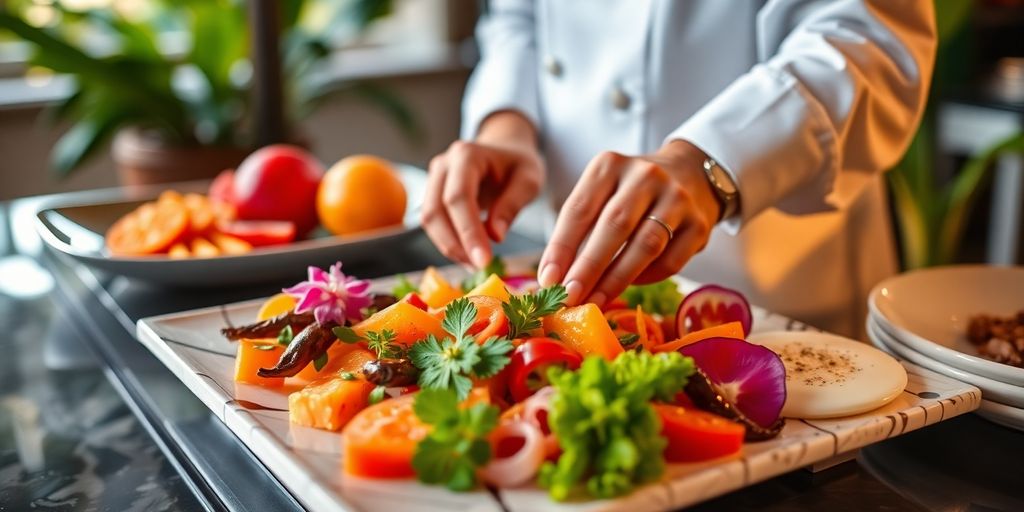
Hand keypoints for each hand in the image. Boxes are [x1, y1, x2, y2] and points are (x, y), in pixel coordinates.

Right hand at [421, 112, 544, 266]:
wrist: (505, 150)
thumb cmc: (518, 164)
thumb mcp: (528, 180)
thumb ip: (512, 205)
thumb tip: (495, 236)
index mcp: (466, 155)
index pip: (458, 197)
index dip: (468, 232)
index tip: (484, 260)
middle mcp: (443, 165)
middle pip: (435, 211)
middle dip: (456, 244)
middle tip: (480, 267)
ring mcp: (433, 179)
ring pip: (429, 220)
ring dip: (450, 247)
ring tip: (476, 264)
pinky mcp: (432, 195)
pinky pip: (433, 224)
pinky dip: (449, 243)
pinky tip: (469, 255)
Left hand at [538, 140, 721, 305]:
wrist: (689, 174)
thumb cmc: (630, 193)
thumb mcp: (601, 194)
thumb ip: (579, 230)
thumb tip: (553, 279)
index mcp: (610, 165)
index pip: (580, 209)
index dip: (562, 247)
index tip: (548, 279)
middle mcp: (645, 176)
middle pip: (614, 225)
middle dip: (588, 266)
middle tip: (569, 296)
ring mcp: (677, 198)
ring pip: (645, 245)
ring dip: (616, 279)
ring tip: (594, 301)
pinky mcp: (699, 224)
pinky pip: (670, 261)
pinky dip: (647, 278)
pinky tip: (629, 286)